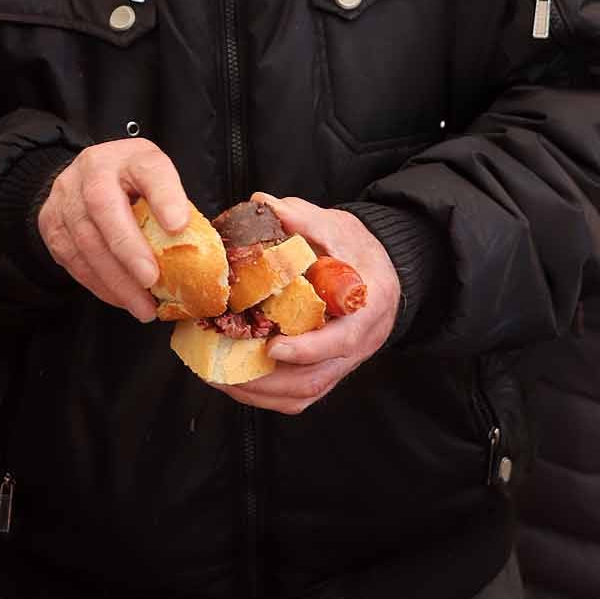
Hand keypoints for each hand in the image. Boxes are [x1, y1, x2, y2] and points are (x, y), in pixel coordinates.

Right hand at [37, 137, 190, 321]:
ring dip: (115, 280)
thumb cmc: (132, 180)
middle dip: (128, 250)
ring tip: (141, 305)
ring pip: (84, 240)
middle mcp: (91, 169)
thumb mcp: (158, 180)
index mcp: (129, 156)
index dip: (164, 197)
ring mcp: (65, 196)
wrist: (86, 175)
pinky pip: (72, 259)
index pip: (148, 169)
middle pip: (104, 207)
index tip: (179, 225)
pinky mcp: (50, 223)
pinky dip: (99, 284)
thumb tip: (193, 249)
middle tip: (151, 282)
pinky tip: (120, 298)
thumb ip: (172, 204)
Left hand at [214, 193, 401, 414]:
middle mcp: (359, 344)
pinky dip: (267, 396)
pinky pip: (300, 395)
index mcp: (367, 309)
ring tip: (218, 378)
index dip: (308, 349)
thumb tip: (262, 202)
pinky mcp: (328, 369)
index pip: (341, 340)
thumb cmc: (360, 249)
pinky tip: (236, 382)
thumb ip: (303, 217)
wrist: (381, 270)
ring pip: (304, 393)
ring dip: (260, 393)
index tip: (274, 348)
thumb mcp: (338, 226)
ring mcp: (343, 362)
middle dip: (267, 382)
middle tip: (222, 369)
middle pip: (315, 379)